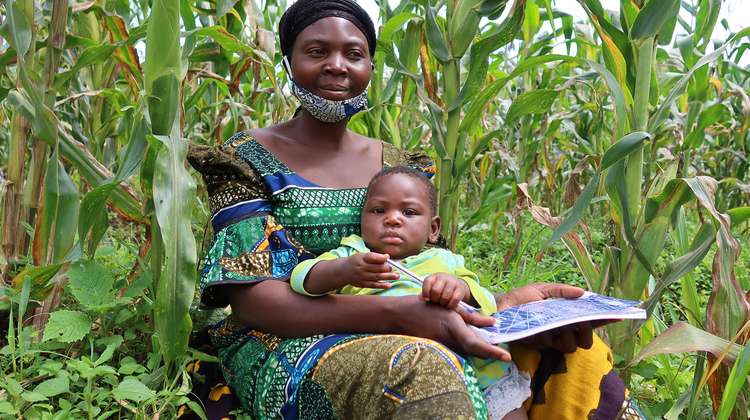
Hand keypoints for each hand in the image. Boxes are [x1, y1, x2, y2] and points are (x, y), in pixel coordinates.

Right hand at [342, 252, 399, 288]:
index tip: (388, 257)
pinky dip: (382, 285)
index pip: (373, 257)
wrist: (342, 271)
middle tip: (393, 268)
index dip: (381, 258)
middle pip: (377, 268)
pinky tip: (389, 285)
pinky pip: (374, 285)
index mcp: (362, 258)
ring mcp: (362, 277)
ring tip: (397, 276)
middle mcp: (362, 268)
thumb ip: (375, 256)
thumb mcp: (362, 255)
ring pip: (377, 277)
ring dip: (388, 277)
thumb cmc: (356, 261)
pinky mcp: (363, 284)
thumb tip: (387, 257)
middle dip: (387, 268)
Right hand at [390, 296, 510, 360]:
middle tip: (503, 354)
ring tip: (491, 349)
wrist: (401, 316)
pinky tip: (473, 344)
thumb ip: (473, 318)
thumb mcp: (452, 309)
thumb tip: (493, 322)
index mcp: (453, 328)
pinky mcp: (440, 350)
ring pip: (468, 353)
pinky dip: (468, 350)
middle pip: (475, 353)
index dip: (492, 352)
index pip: (476, 344)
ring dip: (479, 352)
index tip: (506, 356)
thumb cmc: (427, 308)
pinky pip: (459, 352)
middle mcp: (449, 341)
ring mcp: (443, 348)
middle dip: (490, 354)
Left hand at [422, 273, 469, 308]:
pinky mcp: (461, 289)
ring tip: (443, 304)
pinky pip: (454, 299)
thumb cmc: (441, 289)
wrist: (457, 285)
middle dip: (435, 299)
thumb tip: (420, 299)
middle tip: (436, 302)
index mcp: (434, 277)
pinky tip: (449, 305)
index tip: (427, 299)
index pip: (427, 282)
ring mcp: (453, 282)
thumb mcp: (432, 289)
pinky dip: (451, 305)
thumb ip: (425, 294)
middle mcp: (443, 277)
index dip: (425, 292)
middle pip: (436, 290)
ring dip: (443, 303)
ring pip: (445, 296)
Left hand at [495, 283, 595, 352]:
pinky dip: (547, 334)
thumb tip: (582, 293)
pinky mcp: (538, 345)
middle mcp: (562, 330)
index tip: (618, 315)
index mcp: (566, 315)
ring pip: (571, 345)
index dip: (605, 319)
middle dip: (586, 331)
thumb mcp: (543, 289)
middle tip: (580, 320)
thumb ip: (562, 291)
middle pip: (586, 340)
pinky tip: (540, 327)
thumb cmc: (521, 297)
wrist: (499, 307)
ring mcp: (551, 340)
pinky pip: (550, 344)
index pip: (590, 320)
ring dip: (566, 335)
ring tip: (558, 324)